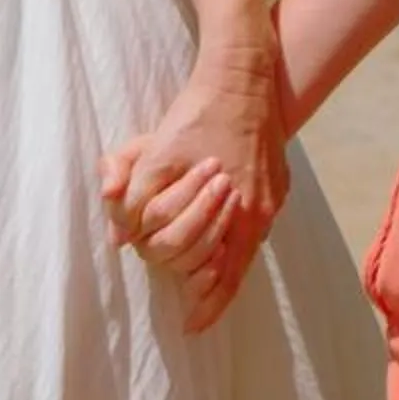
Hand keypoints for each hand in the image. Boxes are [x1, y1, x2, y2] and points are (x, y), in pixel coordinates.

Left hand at [97, 69, 289, 334]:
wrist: (243, 74)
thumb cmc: (199, 114)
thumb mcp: (157, 154)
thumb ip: (137, 198)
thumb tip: (121, 240)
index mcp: (239, 211)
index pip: (225, 279)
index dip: (208, 307)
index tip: (190, 325)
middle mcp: (262, 210)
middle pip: (236, 265)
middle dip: (209, 282)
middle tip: (189, 298)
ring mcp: (273, 195)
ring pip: (248, 244)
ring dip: (223, 259)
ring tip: (203, 274)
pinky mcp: (277, 180)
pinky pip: (256, 221)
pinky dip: (236, 234)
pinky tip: (221, 230)